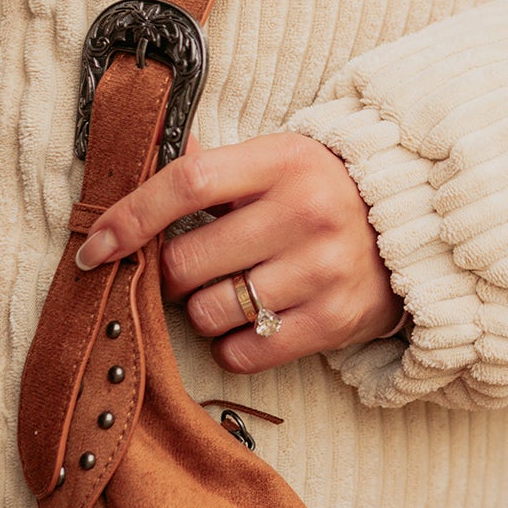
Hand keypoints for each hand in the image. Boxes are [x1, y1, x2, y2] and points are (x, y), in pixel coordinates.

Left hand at [74, 134, 400, 373]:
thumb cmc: (324, 191)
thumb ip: (213, 166)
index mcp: (283, 162)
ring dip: (203, 311)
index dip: (131, 217)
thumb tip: (140, 155)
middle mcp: (306, 214)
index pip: (188, 183)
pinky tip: (253, 321)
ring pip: (210, 314)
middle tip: (190, 269)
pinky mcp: (335, 321)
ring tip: (231, 292)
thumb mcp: (278, 159)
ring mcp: (322, 271)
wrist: (413, 227)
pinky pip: (244, 352)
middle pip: (188, 263)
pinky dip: (232, 344)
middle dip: (171, 275)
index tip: (94, 247)